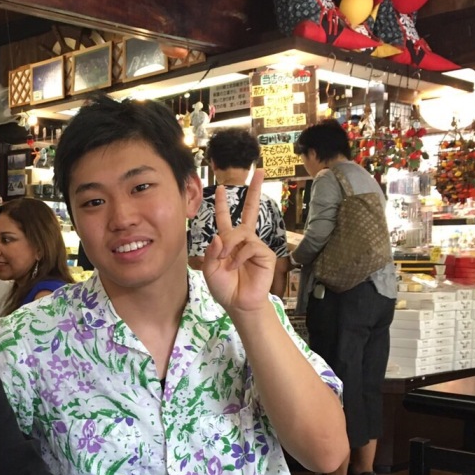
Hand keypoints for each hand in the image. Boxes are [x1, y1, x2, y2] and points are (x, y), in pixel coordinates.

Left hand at [201, 169, 275, 314]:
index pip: (225, 218)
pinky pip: (249, 246)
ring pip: (240, 233)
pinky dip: (239, 257)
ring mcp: (255, 245)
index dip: (222, 203)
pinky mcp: (264, 254)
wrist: (238, 303)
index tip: (220, 187)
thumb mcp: (210, 269)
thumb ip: (210, 252)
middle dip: (254, 190)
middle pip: (249, 210)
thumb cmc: (224, 287)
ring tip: (226, 261)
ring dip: (229, 246)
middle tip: (260, 171)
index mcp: (228, 241)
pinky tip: (236, 267)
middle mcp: (244, 240)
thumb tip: (219, 236)